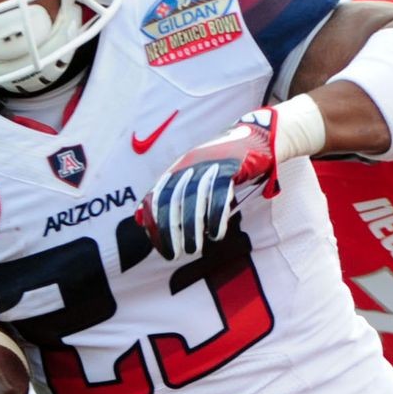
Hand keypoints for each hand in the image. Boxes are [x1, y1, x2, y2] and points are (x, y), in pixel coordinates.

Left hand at [136, 109, 283, 259]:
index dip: (155, 224)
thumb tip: (140, 216)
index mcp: (176, 169)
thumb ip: (166, 195)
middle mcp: (188, 165)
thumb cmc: (219, 166)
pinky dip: (216, 217)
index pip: (156, 197)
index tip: (161, 247)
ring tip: (193, 250)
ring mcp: (208, 165)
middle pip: (173, 200)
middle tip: (176, 254)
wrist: (253, 139)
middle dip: (171, 230)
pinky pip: (219, 195)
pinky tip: (215, 234)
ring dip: (192, 229)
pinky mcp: (229, 167)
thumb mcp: (188, 175)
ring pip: (194, 200)